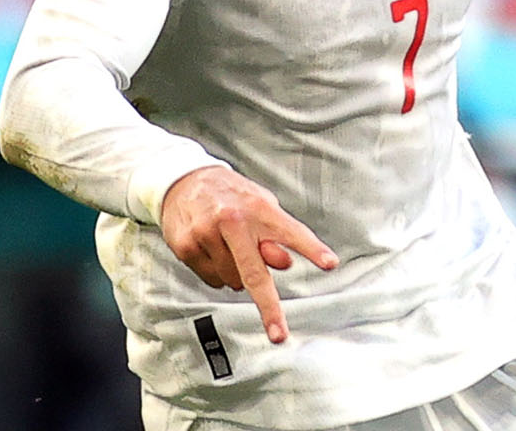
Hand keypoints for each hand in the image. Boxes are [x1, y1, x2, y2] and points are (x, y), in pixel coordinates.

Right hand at [160, 166, 337, 343]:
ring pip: (233, 281)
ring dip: (238, 275)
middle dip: (269, 307)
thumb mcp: (261, 205)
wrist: (185, 182)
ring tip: (231, 248)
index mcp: (259, 208)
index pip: (292, 232)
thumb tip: (285, 262)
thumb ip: (276, 234)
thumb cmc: (232, 197)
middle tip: (279, 333)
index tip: (331, 263)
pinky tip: (213, 250)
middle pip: (255, 273)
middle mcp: (233, 221)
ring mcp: (207, 235)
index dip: (312, 249)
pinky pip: (211, 279)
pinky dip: (217, 273)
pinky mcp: (186, 247)